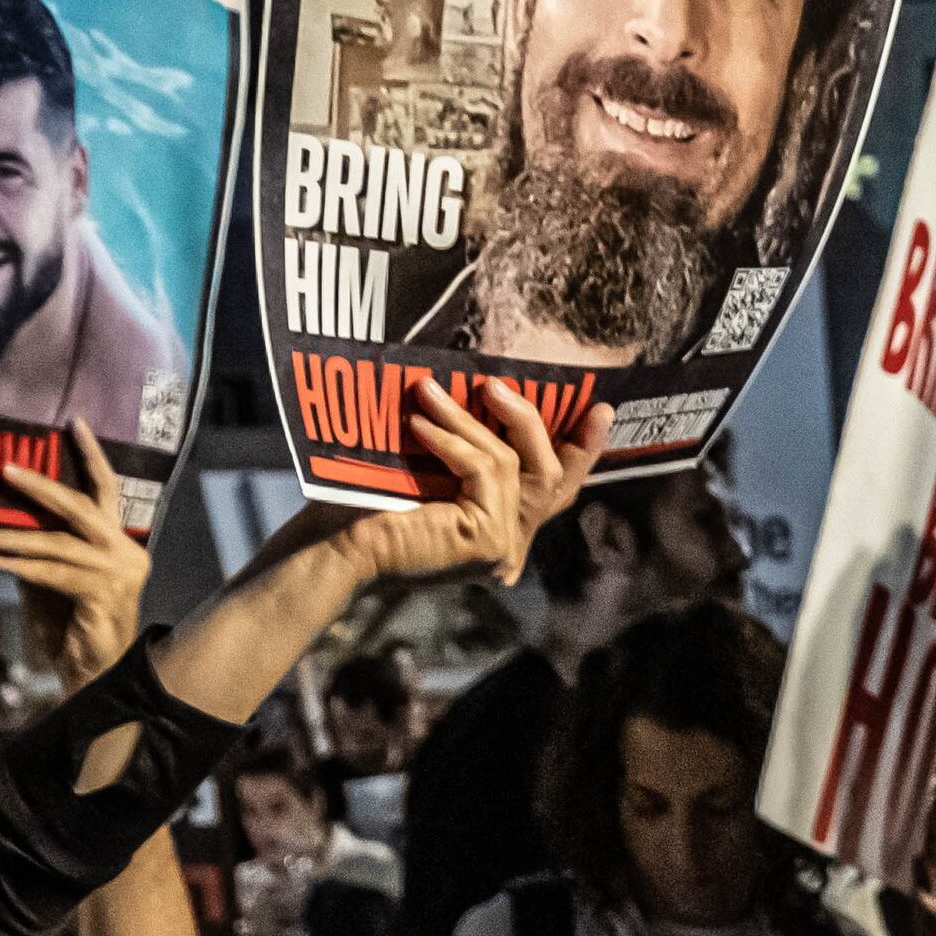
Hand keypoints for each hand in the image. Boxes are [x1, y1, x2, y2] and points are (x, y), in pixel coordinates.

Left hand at [0, 424, 150, 680]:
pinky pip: (56, 573)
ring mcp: (120, 574)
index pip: (106, 492)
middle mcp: (127, 554)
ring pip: (60, 543)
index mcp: (119, 544)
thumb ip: (40, 549)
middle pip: (83, 508)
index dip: (91, 457)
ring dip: (15, 537)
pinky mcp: (106, 595)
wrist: (93, 675)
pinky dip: (23, 566)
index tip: (74, 423)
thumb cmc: (72, 629)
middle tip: (5, 470)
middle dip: (42, 487)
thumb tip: (4, 517)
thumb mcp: (52, 579)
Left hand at [342, 375, 608, 587]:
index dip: (582, 453)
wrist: (336, 546)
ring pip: (512, 465)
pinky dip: (453, 441)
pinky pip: (485, 471)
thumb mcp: (431, 474)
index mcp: (499, 538)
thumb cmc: (367, 508)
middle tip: (498, 384)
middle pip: (551, 477)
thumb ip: (469, 456)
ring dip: (469, 420)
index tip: (600, 410)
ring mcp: (502, 551)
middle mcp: (509, 551)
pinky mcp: (487, 542)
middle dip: (534, 423)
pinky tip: (420, 425)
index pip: (553, 494)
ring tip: (430, 391)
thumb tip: (487, 395)